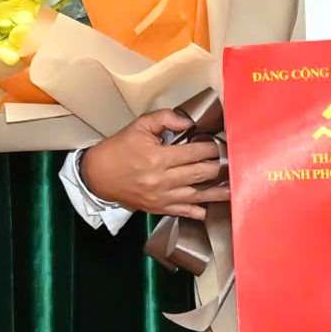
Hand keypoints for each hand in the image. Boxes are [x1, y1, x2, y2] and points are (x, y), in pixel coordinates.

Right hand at [78, 109, 228, 218]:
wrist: (97, 176)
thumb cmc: (117, 150)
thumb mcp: (138, 126)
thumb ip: (165, 119)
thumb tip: (188, 122)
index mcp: (158, 158)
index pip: (196, 152)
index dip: (212, 147)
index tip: (221, 144)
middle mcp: (163, 180)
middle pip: (202, 173)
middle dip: (219, 166)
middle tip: (231, 161)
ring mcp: (162, 197)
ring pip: (198, 195)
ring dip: (218, 191)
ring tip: (234, 187)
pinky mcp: (159, 208)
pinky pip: (184, 212)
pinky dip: (199, 211)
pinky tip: (210, 208)